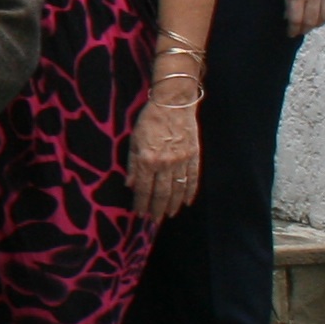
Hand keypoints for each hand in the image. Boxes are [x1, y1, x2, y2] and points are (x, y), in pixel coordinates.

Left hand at [127, 94, 201, 221]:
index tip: (139, 213)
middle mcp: (165, 163)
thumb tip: (130, 185)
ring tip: (169, 214)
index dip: (141, 203)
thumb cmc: (150, 120)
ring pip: (178, 189)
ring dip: (174, 205)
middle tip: (154, 220)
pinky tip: (187, 202)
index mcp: (148, 159)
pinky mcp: (194, 156)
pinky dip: (190, 192)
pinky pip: (193, 179)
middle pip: (162, 193)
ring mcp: (182, 161)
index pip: (144, 188)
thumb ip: (133, 164)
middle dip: (157, 209)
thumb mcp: (134, 140)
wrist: (174, 103)